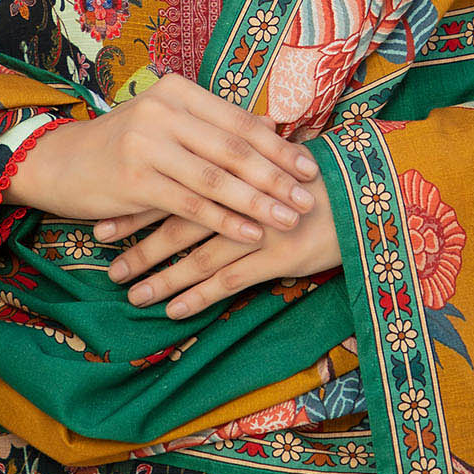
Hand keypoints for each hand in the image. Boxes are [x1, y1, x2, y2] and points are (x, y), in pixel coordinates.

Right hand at [3, 72, 321, 245]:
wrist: (57, 163)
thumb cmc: (121, 146)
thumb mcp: (166, 125)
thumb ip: (214, 126)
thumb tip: (272, 130)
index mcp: (177, 91)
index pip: (239, 121)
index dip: (278, 147)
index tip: (310, 167)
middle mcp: (163, 110)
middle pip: (234, 148)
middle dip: (277, 176)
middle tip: (309, 198)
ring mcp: (147, 143)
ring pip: (217, 177)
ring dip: (259, 202)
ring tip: (289, 219)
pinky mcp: (134, 179)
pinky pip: (191, 203)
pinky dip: (225, 220)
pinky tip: (251, 233)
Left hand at [96, 170, 341, 318]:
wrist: (369, 192)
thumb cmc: (317, 178)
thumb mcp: (272, 161)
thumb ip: (232, 166)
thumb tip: (193, 166)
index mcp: (235, 169)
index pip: (174, 185)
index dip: (137, 205)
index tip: (103, 220)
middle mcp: (242, 197)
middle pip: (177, 222)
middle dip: (138, 245)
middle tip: (107, 265)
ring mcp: (260, 227)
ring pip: (197, 255)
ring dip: (160, 277)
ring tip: (131, 295)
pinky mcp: (280, 257)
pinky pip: (230, 279)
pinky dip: (197, 296)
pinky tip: (171, 311)